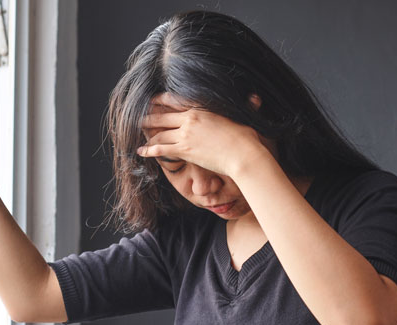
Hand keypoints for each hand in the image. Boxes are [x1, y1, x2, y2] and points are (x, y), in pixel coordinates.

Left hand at [137, 92, 269, 178]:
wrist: (243, 154)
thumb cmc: (247, 137)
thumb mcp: (244, 117)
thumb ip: (246, 106)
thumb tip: (256, 98)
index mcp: (202, 108)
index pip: (176, 100)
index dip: (162, 99)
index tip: (153, 100)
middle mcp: (190, 118)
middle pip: (163, 115)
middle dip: (149, 117)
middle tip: (141, 119)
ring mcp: (185, 133)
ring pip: (159, 132)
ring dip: (148, 134)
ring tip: (140, 137)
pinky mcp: (184, 149)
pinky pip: (160, 148)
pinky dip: (149, 150)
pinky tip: (141, 152)